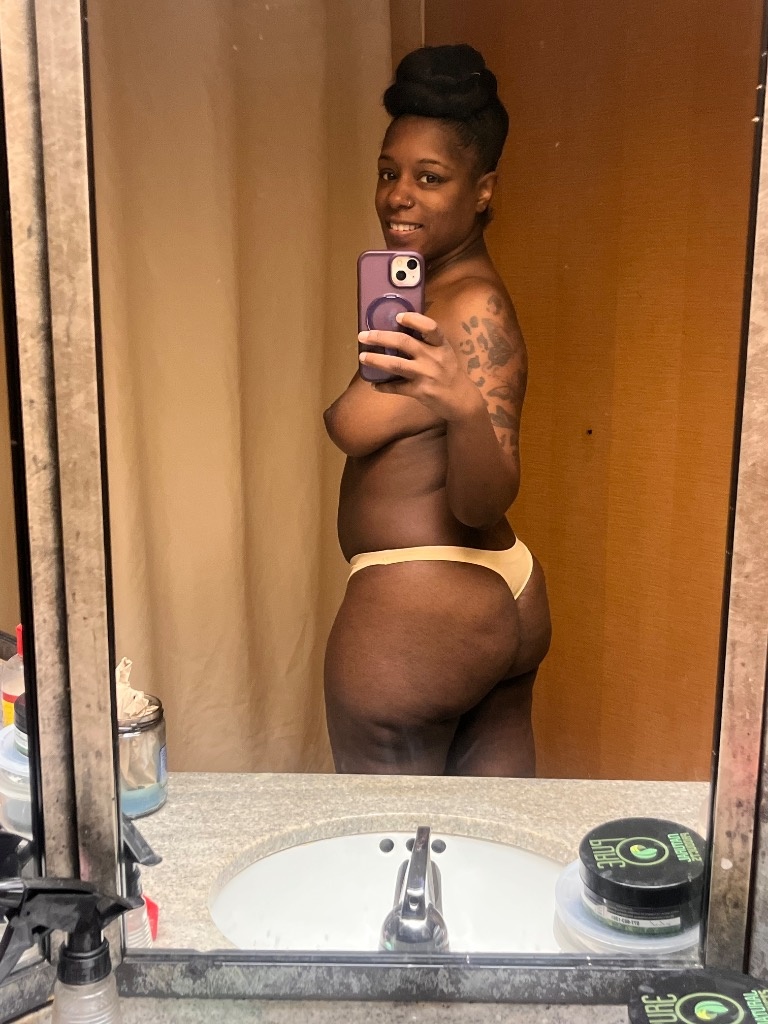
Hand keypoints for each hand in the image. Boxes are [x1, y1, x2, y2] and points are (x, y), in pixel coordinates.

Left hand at [358, 311, 482, 421]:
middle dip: (381, 337)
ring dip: (376, 360)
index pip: (430, 327)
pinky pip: (397, 387)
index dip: (413, 319)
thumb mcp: (444, 353)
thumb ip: (427, 343)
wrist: (462, 400)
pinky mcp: (421, 391)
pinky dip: (384, 386)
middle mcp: (434, 357)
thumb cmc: (450, 373)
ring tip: (362, 357)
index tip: (398, 316)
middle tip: (364, 335)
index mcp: (441, 345)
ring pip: (396, 364)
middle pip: (404, 342)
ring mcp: (426, 375)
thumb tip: (399, 331)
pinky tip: (374, 385)